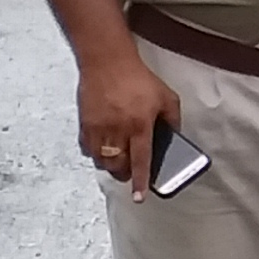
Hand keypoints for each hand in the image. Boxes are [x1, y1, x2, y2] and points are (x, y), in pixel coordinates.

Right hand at [77, 52, 180, 200]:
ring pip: (102, 161)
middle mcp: (118, 130)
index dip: (140, 182)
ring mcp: (99, 128)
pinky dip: (96, 153)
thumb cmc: (138, 78)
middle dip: (126, 174)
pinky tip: (104, 147)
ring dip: (112, 165)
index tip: (139, 197)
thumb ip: (173, 119)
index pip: (141, 161)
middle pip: (119, 166)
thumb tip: (174, 137)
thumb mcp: (166, 96)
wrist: (107, 61)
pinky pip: (88, 149)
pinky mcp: (85, 124)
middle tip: (131, 171)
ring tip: (119, 159)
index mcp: (140, 125)